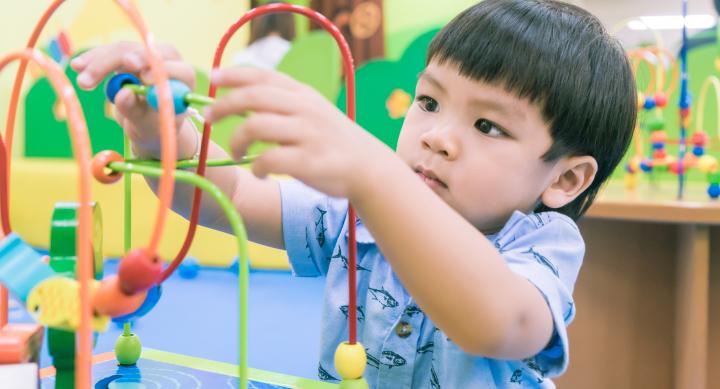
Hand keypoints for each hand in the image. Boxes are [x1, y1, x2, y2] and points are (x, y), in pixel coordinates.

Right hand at [70, 42, 195, 157]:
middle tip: (95, 77)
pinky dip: (93, 60)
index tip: (144, 77)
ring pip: (122, 50)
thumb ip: (137, 111)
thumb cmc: (155, 128)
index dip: (161, 70)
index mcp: (184, 79)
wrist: (148, 125)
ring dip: (99, 63)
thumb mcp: (147, 126)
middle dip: (116, 64)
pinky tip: (78, 65)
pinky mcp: (129, 54)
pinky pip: (110, 52)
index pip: (177, 68)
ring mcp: (147, 55)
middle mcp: (168, 61)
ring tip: (82, 81)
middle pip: (144, 53)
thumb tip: (123, 95)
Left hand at [205, 67, 389, 198]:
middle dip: (223, 106)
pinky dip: (257, 167)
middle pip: (252, 98)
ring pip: (255, 127)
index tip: (214, 77)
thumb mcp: (313, 111)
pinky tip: (259, 172)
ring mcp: (307, 135)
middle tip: (208, 117)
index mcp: (303, 95)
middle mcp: (304, 109)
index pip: (263, 76)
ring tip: (237, 152)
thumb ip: (283, 102)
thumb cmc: (333, 140)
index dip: (234, 75)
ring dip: (237, 140)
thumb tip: (240, 98)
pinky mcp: (309, 162)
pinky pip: (269, 160)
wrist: (369, 168)